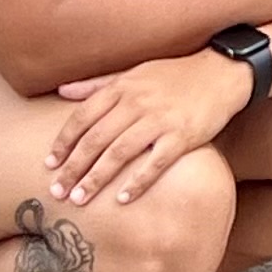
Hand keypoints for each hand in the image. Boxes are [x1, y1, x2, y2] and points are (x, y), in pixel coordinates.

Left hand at [46, 49, 250, 206]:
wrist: (222, 72)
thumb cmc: (175, 74)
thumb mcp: (134, 72)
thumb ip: (97, 84)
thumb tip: (62, 91)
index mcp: (123, 86)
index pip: (83, 116)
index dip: (63, 141)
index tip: (49, 164)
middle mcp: (138, 102)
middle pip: (96, 138)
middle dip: (73, 167)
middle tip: (57, 191)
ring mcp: (160, 119)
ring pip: (119, 152)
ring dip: (96, 178)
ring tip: (79, 199)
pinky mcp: (182, 135)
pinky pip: (155, 162)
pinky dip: (137, 181)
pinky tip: (122, 198)